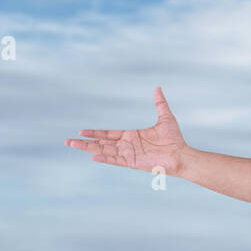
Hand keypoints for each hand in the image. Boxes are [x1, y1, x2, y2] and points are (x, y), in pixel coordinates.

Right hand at [65, 86, 189, 175]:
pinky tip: (93, 156)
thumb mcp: (165, 117)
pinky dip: (105, 158)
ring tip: (73, 145)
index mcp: (131, 136)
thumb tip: (158, 87)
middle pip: (101, 143)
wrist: (181, 154)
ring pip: (104, 151)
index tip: (81, 131)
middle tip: (68, 141)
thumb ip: (160, 103)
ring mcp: (128, 154)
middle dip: (85, 142)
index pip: (108, 134)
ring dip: (88, 148)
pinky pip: (115, 160)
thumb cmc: (175, 139)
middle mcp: (127, 145)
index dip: (95, 133)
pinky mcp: (132, 163)